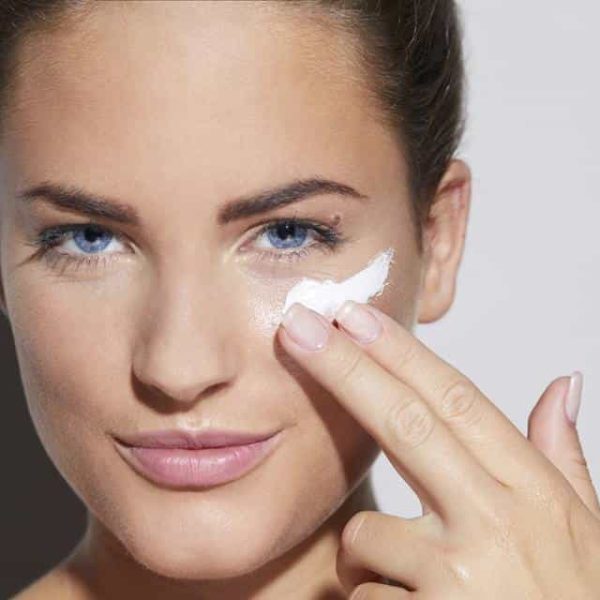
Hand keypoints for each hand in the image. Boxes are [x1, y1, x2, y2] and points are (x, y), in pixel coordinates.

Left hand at [277, 300, 599, 598]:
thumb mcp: (587, 535)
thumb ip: (566, 459)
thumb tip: (562, 384)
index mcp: (535, 496)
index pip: (457, 402)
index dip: (400, 353)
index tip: (354, 316)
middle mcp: (497, 527)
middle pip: (406, 424)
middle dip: (344, 367)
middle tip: (297, 325)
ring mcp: (458, 580)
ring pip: (365, 535)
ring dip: (367, 554)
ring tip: (413, 587)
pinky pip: (362, 595)